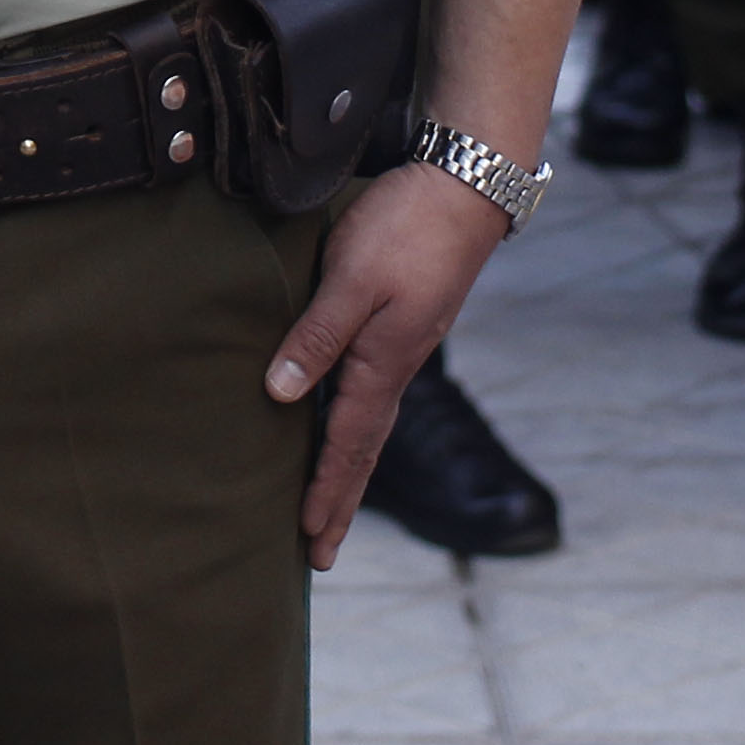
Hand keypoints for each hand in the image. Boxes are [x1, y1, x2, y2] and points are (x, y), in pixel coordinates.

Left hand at [266, 157, 516, 570]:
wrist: (464, 188)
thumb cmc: (404, 228)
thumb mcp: (353, 278)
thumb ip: (318, 336)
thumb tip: (280, 395)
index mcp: (382, 363)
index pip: (347, 444)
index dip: (325, 491)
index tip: (307, 539)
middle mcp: (395, 366)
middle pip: (364, 449)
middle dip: (341, 502)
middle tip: (320, 555)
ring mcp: (402, 349)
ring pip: (370, 425)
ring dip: (348, 471)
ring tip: (330, 510)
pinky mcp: (403, 326)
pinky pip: (373, 395)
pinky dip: (356, 428)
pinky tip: (344, 426)